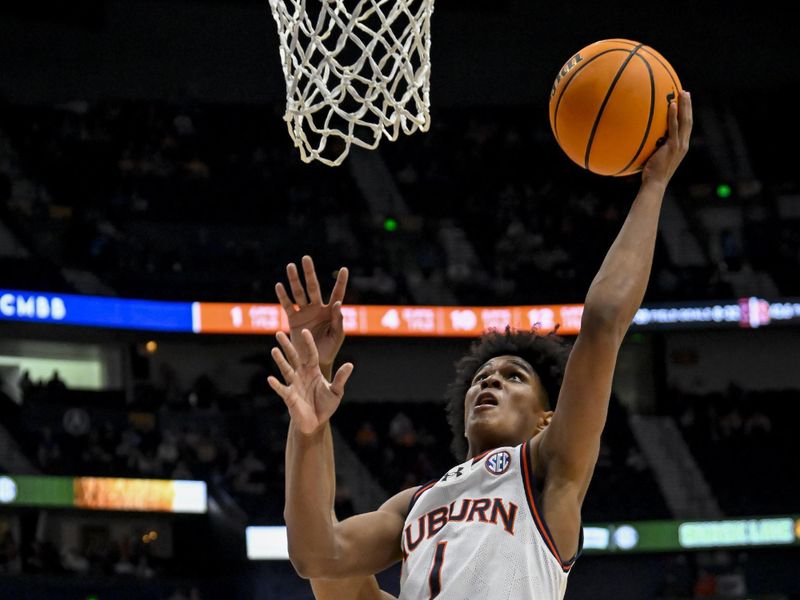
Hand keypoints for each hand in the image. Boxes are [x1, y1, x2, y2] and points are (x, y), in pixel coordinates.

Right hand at [268, 330, 353, 435]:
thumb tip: (350, 365)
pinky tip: (270, 379)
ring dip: (280, 360)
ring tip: (274, 350)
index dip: (308, 343)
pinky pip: (282, 389)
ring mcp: (294, 385)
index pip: (311, 354)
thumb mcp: (336, 392)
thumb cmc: (326, 406)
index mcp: (313, 371)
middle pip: (294, 357)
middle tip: (278, 333)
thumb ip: (341, 378)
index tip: (304, 331)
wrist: (317, 423)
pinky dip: (276, 385)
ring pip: (286, 370)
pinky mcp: (289, 397)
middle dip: (287, 346)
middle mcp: (302, 375)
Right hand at [275, 256, 348, 375]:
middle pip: (313, 287)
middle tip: (305, 258)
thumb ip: (338, 320)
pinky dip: (283, 297)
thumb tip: (338, 304)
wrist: (314, 362)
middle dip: (309, 273)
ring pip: (298, 293)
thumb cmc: (330, 349)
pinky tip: (279, 285)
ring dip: (294, 280)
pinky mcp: (294, 320)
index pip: (337, 293)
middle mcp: (317, 308)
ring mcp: (305, 313)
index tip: (344, 269)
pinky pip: (287, 306)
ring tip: (290, 266)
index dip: (341, 282)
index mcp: (331, 312)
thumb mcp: (337, 335)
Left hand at [641, 90, 692, 186]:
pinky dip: (673, 115)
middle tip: (686, 92)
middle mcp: (684, 144)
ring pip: (685, 121)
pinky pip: (674, 128)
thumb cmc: (651, 174)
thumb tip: (642, 138)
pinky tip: (671, 105)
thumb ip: (654, 147)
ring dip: (684, 106)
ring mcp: (680, 145)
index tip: (685, 101)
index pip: (686, 126)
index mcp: (681, 146)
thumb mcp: (654, 157)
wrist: (654, 184)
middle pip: (689, 120)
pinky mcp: (673, 147)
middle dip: (688, 105)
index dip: (687, 113)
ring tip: (682, 93)